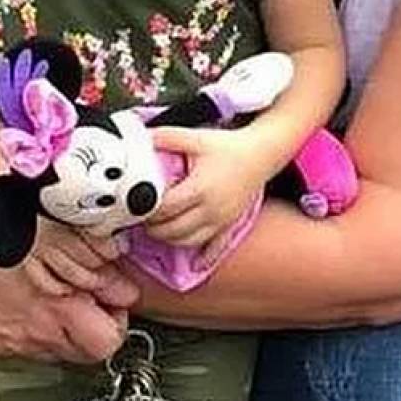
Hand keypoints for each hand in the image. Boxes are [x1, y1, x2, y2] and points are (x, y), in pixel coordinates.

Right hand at [0, 216, 135, 362]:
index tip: (116, 295)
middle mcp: (31, 332)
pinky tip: (36, 295)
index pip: (109, 340)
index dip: (118, 316)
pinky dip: (41, 325)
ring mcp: (8, 337)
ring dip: (69, 325)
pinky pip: (29, 343)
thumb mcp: (56, 235)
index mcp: (52, 310)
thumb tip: (124, 284)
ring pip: (59, 349)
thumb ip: (96, 266)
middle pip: (86, 351)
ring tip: (65, 291)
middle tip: (96, 294)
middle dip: (97, 322)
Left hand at [147, 126, 272, 246]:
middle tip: (143, 219)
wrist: (262, 154)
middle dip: (154, 228)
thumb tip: (143, 138)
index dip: (148, 210)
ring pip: (188, 242)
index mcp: (200, 189)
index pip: (166, 209)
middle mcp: (211, 209)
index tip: (138, 205)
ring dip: (169, 239)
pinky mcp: (229, 225)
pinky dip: (201, 255)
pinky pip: (213, 247)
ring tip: (158, 228)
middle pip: (174, 230)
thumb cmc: (229, 147)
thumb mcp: (197, 138)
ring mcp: (221, 221)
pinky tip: (193, 262)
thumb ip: (167, 137)